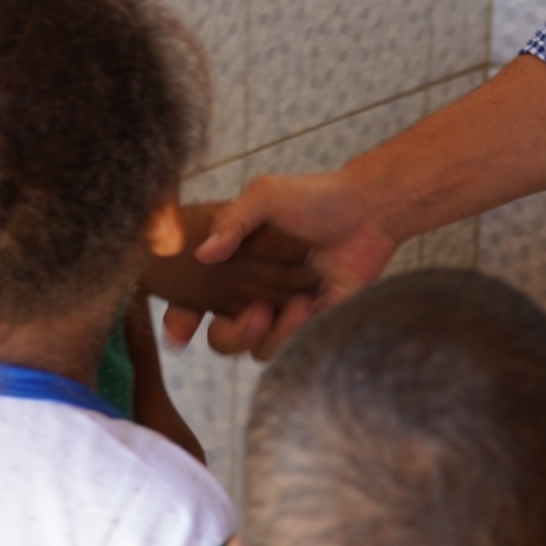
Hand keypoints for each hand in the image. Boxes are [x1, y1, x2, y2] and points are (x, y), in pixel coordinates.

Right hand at [144, 203, 318, 348]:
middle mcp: (252, 295)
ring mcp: (282, 312)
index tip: (178, 333)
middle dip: (230, 336)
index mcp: (232, 269)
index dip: (179, 321)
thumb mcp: (265, 196)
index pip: (193, 302)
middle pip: (222, 338)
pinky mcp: (314, 322)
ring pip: (255, 349)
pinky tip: (307, 305)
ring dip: (267, 335)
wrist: (367, 209)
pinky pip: (292, 346)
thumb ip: (232, 221)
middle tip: (253, 314)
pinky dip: (294, 332)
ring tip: (287, 306)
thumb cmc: (314, 198)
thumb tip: (203, 255)